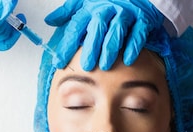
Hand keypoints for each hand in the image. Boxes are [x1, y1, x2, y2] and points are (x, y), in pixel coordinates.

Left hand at [45, 0, 163, 70]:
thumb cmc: (111, 5)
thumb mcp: (87, 4)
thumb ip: (69, 12)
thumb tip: (49, 20)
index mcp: (92, 7)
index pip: (76, 26)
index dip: (67, 45)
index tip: (59, 62)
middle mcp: (108, 8)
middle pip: (97, 27)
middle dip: (91, 47)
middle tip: (86, 65)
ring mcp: (126, 13)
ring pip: (117, 29)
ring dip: (110, 48)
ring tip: (105, 65)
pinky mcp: (143, 19)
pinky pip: (138, 32)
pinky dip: (133, 46)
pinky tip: (127, 60)